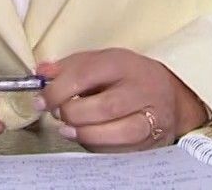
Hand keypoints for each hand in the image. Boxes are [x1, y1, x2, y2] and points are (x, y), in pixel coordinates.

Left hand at [36, 49, 207, 152]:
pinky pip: (124, 150)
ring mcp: (152, 116)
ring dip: (86, 134)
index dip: (58, 90)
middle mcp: (142, 89)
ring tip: (69, 130)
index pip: (86, 75)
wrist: (169, 93)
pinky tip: (89, 139)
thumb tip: (41, 73)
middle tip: (58, 115)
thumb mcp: (101, 61)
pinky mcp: (154, 139)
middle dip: (72, 114)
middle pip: (104, 107)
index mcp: (124, 63)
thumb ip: (70, 66)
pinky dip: (100, 147)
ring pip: (118, 132)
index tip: (42, 100)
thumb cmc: (128, 76)